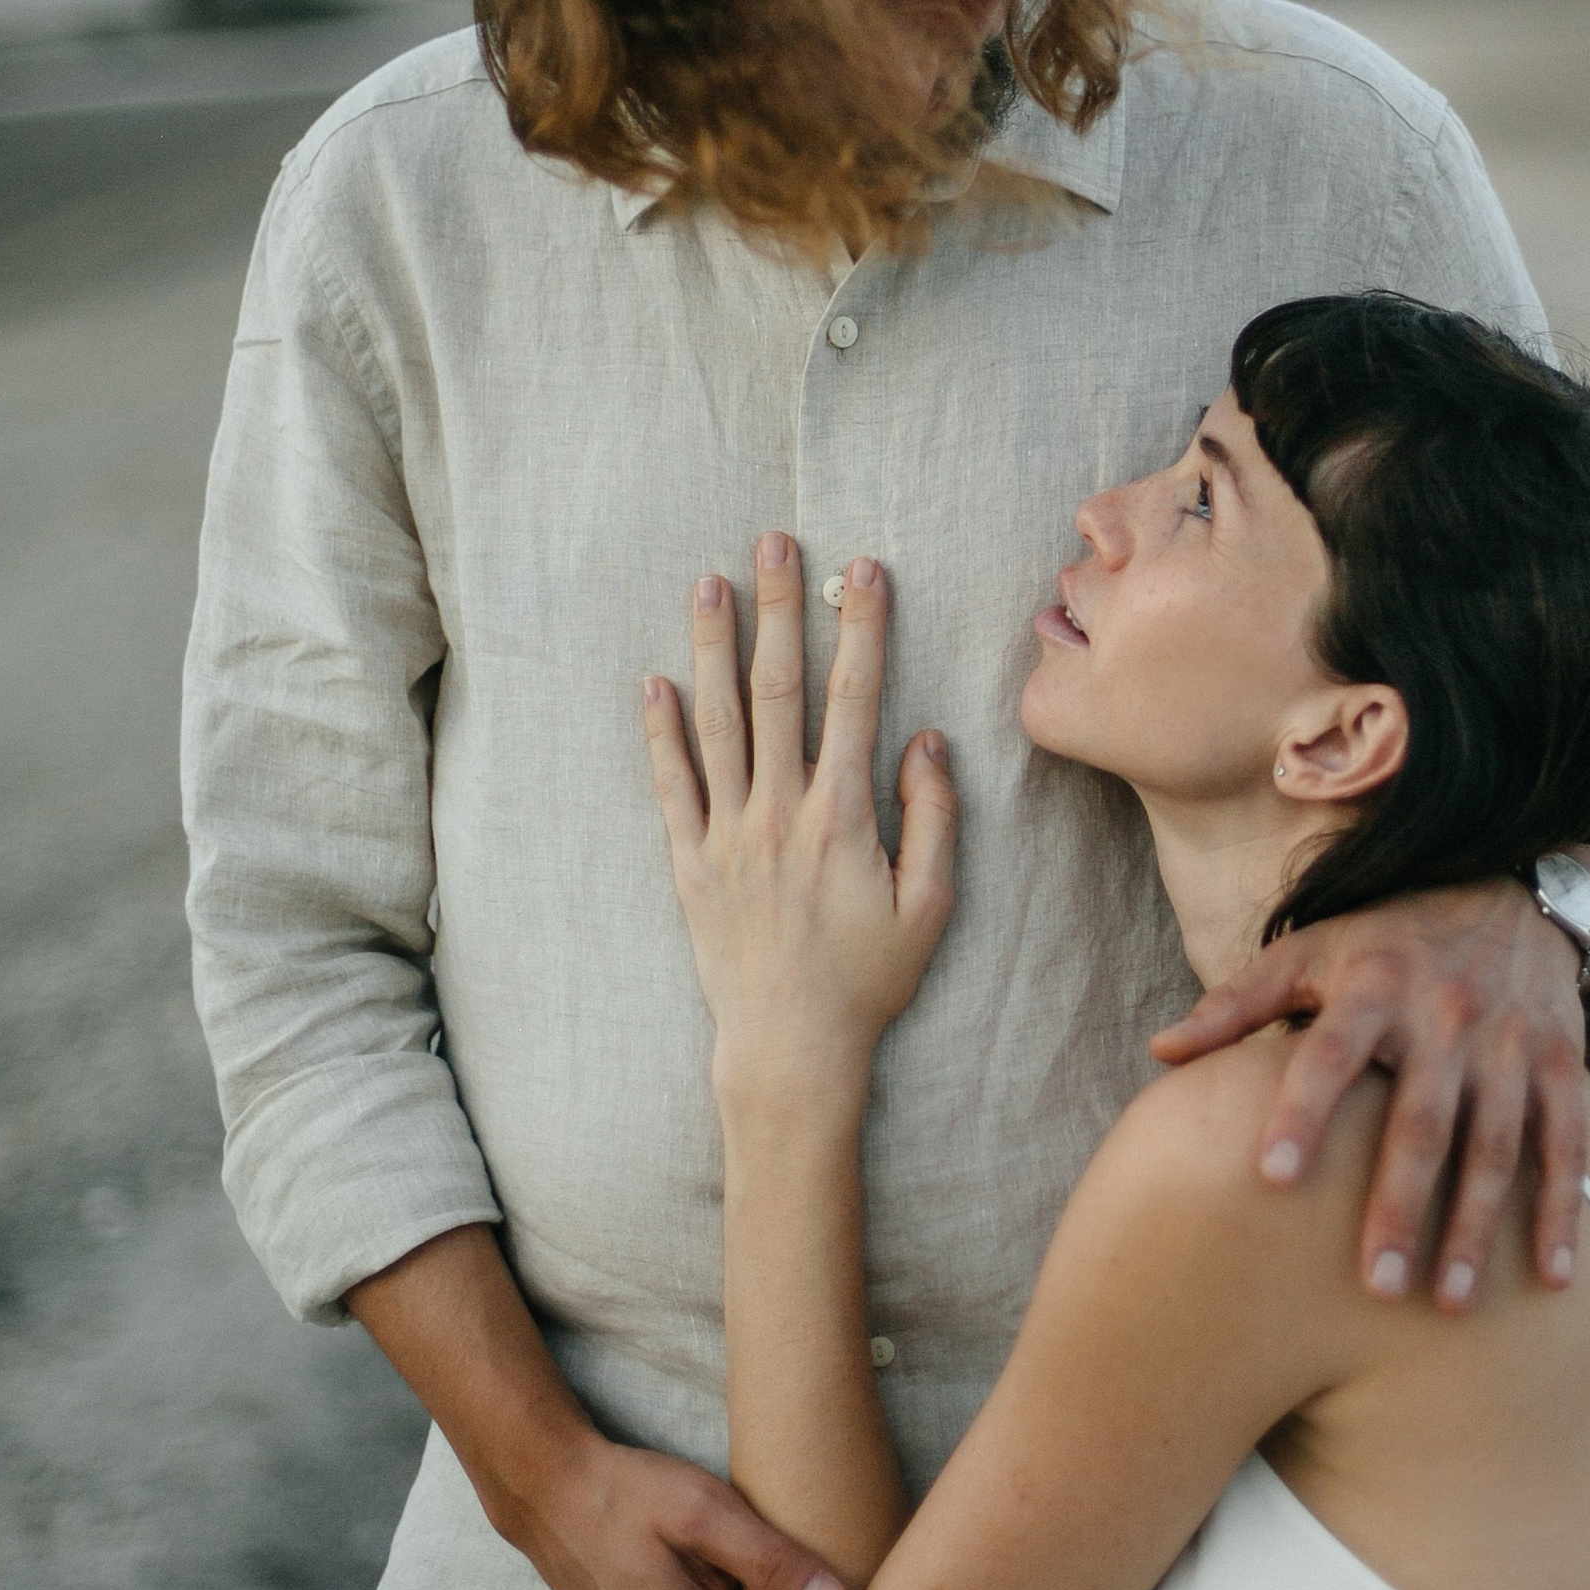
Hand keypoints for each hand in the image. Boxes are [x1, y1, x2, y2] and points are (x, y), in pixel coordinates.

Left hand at [644, 537, 957, 1081]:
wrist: (790, 1047)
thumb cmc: (869, 980)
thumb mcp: (931, 905)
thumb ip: (933, 817)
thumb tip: (924, 738)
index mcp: (842, 816)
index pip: (855, 698)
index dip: (861, 628)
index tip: (863, 571)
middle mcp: (779, 811)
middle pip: (778, 689)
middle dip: (780, 609)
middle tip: (776, 542)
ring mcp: (727, 834)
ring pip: (717, 721)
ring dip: (714, 647)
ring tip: (710, 583)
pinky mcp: (690, 863)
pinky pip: (671, 785)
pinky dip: (661, 731)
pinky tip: (655, 681)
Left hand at [1151, 878, 1589, 1305]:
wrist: (1510, 889)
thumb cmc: (1386, 937)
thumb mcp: (1309, 950)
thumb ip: (1237, 1004)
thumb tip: (1160, 1052)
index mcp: (1372, 988)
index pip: (1330, 1055)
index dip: (1302, 1112)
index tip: (1270, 1177)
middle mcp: (1444, 1016)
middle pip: (1420, 1121)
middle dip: (1398, 1204)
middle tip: (1372, 1285)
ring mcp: (1508, 1042)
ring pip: (1494, 1145)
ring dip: (1475, 1226)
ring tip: (1447, 1303)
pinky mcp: (1560, 1062)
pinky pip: (1566, 1144)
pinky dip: (1562, 1210)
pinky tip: (1549, 1278)